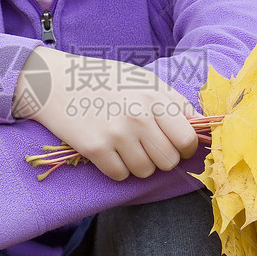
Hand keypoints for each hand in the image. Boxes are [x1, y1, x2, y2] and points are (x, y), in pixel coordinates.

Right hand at [14, 49, 198, 180]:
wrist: (55, 82)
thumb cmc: (103, 79)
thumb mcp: (143, 80)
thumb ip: (173, 101)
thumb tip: (201, 124)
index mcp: (155, 96)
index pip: (187, 139)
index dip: (185, 148)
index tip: (175, 146)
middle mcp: (139, 116)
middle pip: (169, 160)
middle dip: (161, 158)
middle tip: (147, 147)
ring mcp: (117, 134)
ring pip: (146, 171)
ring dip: (139, 165)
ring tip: (125, 146)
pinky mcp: (96, 149)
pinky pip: (120, 175)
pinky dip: (117, 169)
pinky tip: (108, 151)